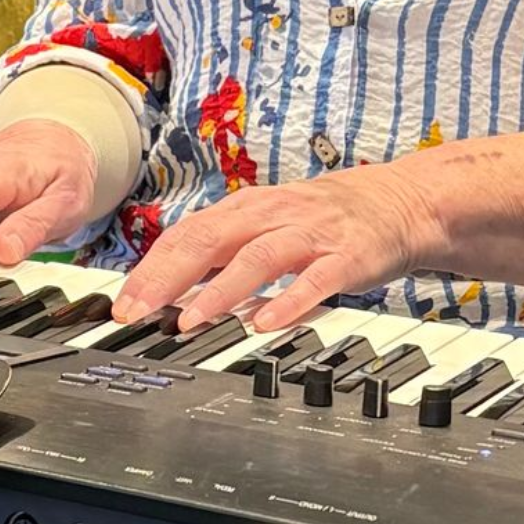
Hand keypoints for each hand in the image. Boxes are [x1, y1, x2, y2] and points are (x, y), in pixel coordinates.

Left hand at [111, 163, 444, 333]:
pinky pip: (316, 278)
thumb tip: (170, 284)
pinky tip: (266, 321)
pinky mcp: (348, 255)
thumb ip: (226, 248)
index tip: (124, 301)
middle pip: (215, 238)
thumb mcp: (270, 222)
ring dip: (221, 289)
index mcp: (252, 207)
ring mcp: (313, 233)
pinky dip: (290, 299)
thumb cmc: (326, 218)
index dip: (154, 266)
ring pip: (260, 256)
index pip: (191, 231)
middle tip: (138, 312)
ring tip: (190, 319)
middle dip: (171, 276)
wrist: (399, 201)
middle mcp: (277, 214)